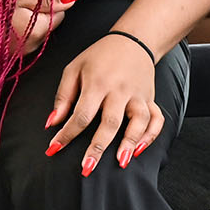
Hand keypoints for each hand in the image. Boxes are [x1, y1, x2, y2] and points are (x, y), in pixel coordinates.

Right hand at [0, 0, 75, 60]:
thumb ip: (47, 0)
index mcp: (39, 30)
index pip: (59, 16)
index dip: (45, 6)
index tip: (29, 1)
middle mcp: (33, 48)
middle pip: (47, 29)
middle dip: (37, 18)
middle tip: (14, 8)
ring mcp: (19, 57)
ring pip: (33, 39)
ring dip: (26, 29)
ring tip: (5, 19)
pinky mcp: (6, 61)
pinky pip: (19, 48)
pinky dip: (14, 39)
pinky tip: (0, 32)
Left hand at [44, 31, 163, 175]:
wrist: (133, 40)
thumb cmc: (99, 56)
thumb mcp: (74, 69)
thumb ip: (63, 97)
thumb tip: (53, 123)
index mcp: (97, 83)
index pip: (81, 114)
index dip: (66, 134)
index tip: (53, 149)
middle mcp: (120, 91)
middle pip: (110, 123)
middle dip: (98, 148)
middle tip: (87, 168)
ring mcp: (138, 95)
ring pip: (138, 122)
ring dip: (129, 143)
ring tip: (120, 162)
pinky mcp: (150, 98)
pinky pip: (156, 119)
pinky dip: (151, 135)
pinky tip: (139, 149)